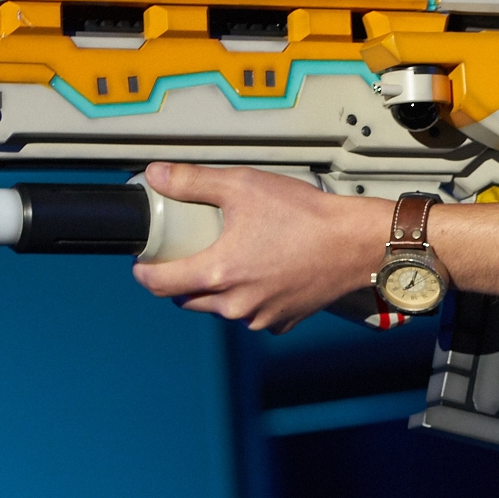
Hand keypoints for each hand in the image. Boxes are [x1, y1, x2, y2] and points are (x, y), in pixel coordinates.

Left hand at [131, 162, 387, 330]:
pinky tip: (262, 272)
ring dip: (217, 289)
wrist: (355, 242)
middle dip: (181, 279)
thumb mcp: (243, 185)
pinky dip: (250, 297)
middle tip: (190, 252)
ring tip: (231, 257)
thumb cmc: (306, 215)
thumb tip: (156, 175)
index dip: (143, 272)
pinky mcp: (283, 321)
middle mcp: (236, 304)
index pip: (158, 284)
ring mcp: (260, 317)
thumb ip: (193, 182)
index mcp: (219, 273)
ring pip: (220, 308)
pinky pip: (253, 314)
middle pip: (187, 299)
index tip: (142, 263)